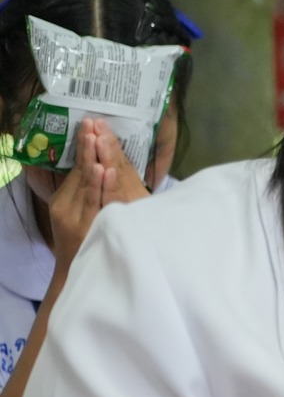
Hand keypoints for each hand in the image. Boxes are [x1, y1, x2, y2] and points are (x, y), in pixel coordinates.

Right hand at [46, 120, 151, 277]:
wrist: (75, 274)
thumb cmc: (83, 242)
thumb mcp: (79, 214)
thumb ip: (84, 193)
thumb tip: (94, 166)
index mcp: (65, 199)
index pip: (77, 167)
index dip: (84, 146)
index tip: (90, 124)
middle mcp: (68, 206)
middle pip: (81, 171)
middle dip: (87, 147)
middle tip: (91, 123)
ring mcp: (79, 217)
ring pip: (88, 185)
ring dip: (92, 160)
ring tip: (96, 140)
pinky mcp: (89, 227)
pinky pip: (97, 203)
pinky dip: (101, 185)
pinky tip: (104, 171)